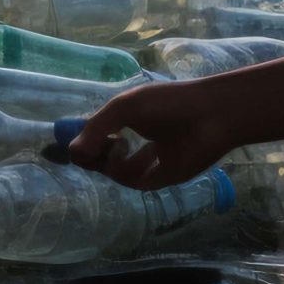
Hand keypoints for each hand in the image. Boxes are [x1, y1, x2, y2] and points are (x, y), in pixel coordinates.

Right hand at [63, 71, 269, 189]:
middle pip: (99, 161)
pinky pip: (133, 181)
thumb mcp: (123, 107)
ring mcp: (147, 164)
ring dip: (112, 160)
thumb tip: (72, 152)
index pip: (94, 141)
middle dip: (92, 154)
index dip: (84, 142)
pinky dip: (131, 168)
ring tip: (123, 143)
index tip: (82, 139)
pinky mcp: (162, 178)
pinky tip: (144, 150)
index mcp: (126, 125)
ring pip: (114, 173)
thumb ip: (95, 128)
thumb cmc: (169, 103)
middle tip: (95, 145)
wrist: (210, 116)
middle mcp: (134, 145)